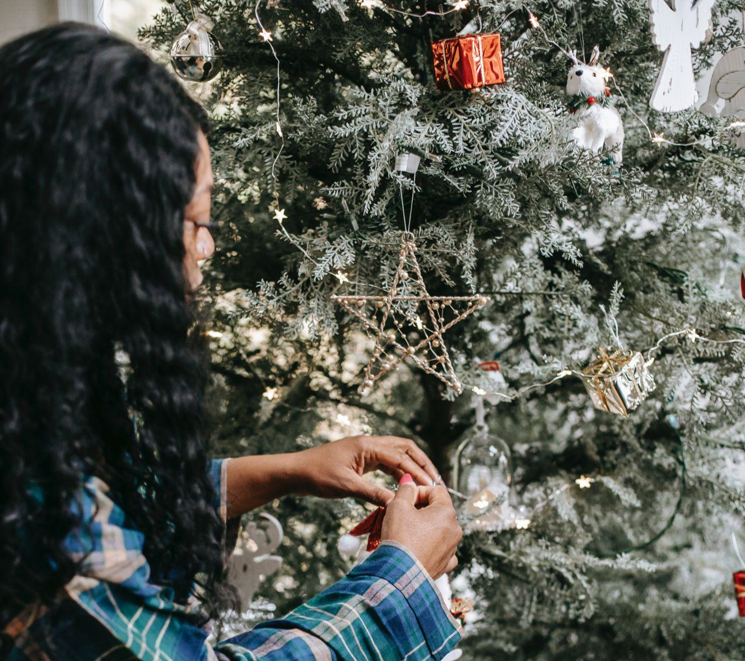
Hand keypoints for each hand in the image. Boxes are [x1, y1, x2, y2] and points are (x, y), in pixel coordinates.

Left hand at [291, 435, 440, 505]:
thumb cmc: (317, 476)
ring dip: (412, 467)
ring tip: (426, 483)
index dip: (418, 472)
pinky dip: (398, 472)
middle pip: (405, 448)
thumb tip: (398, 504)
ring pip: (397, 454)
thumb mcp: (347, 487)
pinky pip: (386, 463)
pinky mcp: (362, 460)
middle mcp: (370, 444)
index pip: (401, 456)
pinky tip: (405, 485)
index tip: (431, 486)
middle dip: (422, 463)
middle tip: (436, 481)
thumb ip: (373, 494)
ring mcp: (366, 451)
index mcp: (367, 445)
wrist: (296, 472)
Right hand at [381, 478, 461, 579]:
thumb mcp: (398, 506)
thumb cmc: (400, 537)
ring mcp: (452, 548)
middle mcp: (455, 529)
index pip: (437, 490)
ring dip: (425, 527)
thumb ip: (406, 489)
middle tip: (403, 514)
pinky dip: (431, 546)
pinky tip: (418, 547)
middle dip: (421, 509)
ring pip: (440, 530)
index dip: (419, 491)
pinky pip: (441, 549)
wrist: (399, 574)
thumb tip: (409, 481)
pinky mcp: (446, 564)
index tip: (406, 498)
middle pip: (439, 510)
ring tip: (406, 532)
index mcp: (447, 512)